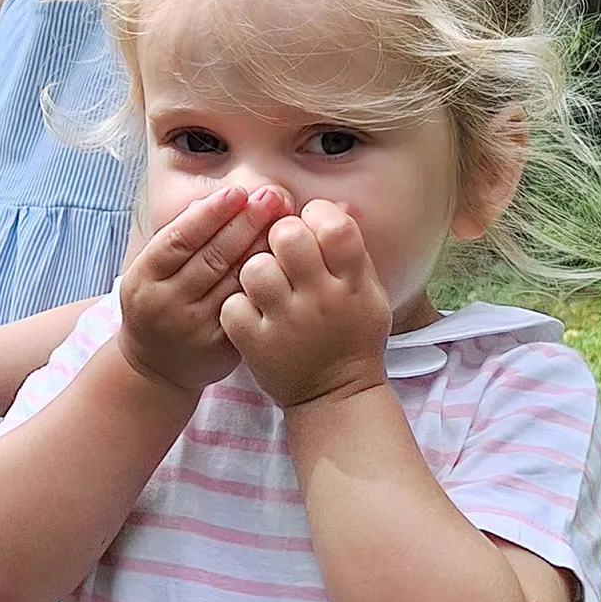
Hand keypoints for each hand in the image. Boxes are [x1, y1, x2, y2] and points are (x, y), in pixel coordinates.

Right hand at [117, 185, 290, 394]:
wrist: (156, 366)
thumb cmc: (159, 303)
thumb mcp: (152, 271)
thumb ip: (179, 239)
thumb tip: (216, 199)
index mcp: (143, 278)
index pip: (179, 238)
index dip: (210, 213)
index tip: (238, 192)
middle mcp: (165, 303)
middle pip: (211, 257)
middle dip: (245, 222)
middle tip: (272, 197)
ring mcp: (192, 328)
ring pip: (233, 281)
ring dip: (262, 248)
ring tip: (285, 221)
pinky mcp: (218, 348)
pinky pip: (247, 307)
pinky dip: (265, 282)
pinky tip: (284, 261)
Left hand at [220, 202, 392, 410]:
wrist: (335, 395)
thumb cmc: (352, 337)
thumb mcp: (368, 293)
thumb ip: (350, 252)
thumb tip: (331, 206)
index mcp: (353, 283)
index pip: (334, 224)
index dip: (316, 214)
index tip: (311, 225)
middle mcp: (320, 300)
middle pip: (288, 236)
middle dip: (281, 234)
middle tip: (283, 251)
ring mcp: (286, 323)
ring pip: (254, 267)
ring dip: (256, 269)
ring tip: (266, 285)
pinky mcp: (256, 344)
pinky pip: (232, 304)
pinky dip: (238, 305)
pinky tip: (252, 312)